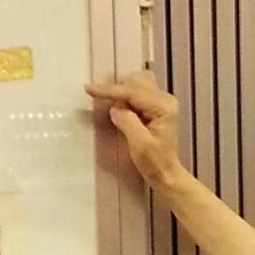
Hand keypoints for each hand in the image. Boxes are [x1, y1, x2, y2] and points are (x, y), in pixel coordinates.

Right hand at [85, 72, 185, 192]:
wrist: (165, 173)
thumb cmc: (153, 162)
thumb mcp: (139, 144)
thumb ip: (127, 122)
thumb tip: (115, 108)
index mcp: (163, 106)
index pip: (133, 92)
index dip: (110, 90)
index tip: (89, 89)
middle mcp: (164, 99)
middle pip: (136, 81)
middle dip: (118, 91)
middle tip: (110, 110)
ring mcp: (161, 101)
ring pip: (137, 83)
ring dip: (122, 93)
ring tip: (118, 113)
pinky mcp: (156, 105)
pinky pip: (137, 92)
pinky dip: (126, 98)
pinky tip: (122, 111)